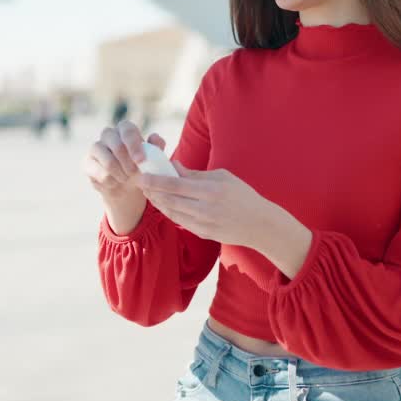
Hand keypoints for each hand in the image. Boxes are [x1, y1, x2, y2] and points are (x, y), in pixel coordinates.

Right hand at [83, 120, 165, 201]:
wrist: (127, 187)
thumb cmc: (141, 167)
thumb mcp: (153, 159)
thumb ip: (156, 148)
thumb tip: (154, 138)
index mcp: (125, 129)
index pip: (128, 130)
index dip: (134, 145)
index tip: (141, 161)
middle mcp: (108, 134)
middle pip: (116, 145)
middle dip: (128, 162)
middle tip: (135, 173)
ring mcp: (96, 148)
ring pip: (108, 161)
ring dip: (121, 174)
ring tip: (127, 179)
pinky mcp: (87, 163)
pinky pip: (100, 173)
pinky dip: (111, 182)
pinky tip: (115, 183)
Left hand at [136, 160, 289, 249]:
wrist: (259, 224)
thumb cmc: (242, 195)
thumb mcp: (223, 177)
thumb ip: (196, 174)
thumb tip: (174, 166)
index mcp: (211, 190)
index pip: (176, 185)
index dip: (156, 181)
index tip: (142, 176)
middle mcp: (205, 209)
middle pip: (170, 200)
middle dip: (152, 192)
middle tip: (141, 183)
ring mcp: (203, 224)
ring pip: (172, 213)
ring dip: (158, 203)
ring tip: (150, 193)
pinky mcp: (203, 234)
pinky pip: (180, 221)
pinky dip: (169, 212)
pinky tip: (164, 204)